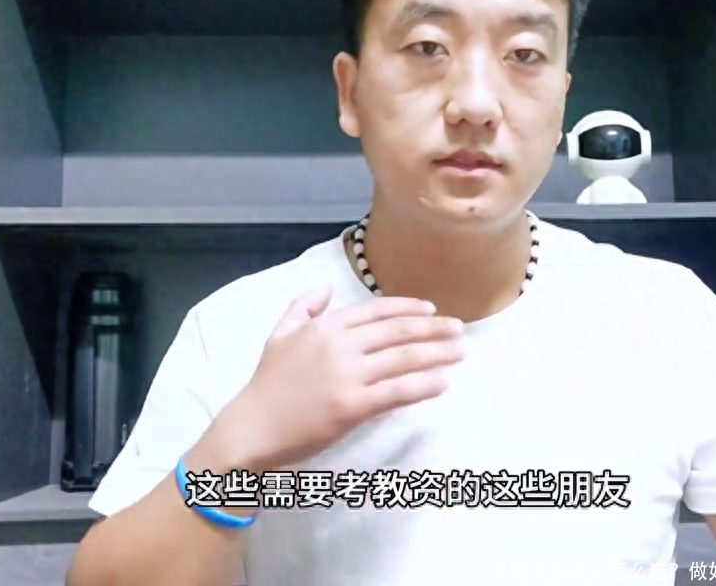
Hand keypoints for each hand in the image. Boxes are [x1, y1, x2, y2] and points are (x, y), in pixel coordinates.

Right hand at [217, 288, 463, 471]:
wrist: (254, 426)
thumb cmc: (268, 384)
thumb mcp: (279, 334)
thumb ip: (303, 307)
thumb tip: (326, 288)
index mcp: (326, 327)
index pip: (377, 311)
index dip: (408, 308)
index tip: (431, 310)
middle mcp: (340, 346)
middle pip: (398, 331)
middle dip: (434, 328)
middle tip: (459, 329)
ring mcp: (348, 376)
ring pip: (404, 358)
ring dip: (438, 353)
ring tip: (461, 351)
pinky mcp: (354, 406)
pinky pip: (398, 392)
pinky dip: (424, 385)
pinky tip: (443, 382)